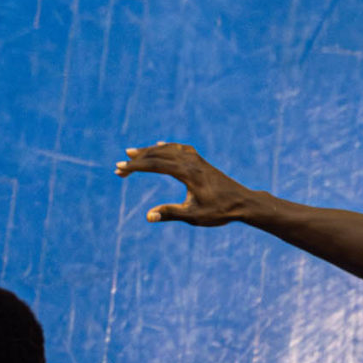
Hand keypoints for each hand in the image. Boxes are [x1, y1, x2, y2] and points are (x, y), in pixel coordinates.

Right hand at [116, 143, 260, 225]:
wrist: (243, 202)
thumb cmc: (219, 211)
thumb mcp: (194, 216)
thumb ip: (170, 214)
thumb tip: (148, 216)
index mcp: (187, 173)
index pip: (155, 165)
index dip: (136, 167)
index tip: (120, 169)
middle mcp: (191, 162)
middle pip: (158, 155)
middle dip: (138, 160)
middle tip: (120, 166)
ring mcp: (197, 160)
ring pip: (168, 150)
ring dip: (149, 151)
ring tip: (133, 153)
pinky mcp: (201, 162)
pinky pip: (180, 149)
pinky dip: (167, 147)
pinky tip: (161, 146)